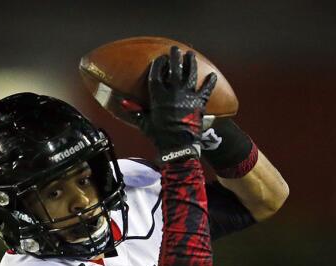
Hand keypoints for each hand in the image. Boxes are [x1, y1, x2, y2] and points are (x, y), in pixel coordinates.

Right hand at [139, 47, 217, 161]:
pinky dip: (210, 82)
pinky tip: (212, 75)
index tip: (159, 58)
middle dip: (174, 57)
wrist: (178, 147)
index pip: (157, 74)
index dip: (158, 64)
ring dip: (191, 62)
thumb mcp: (144, 123)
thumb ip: (135, 111)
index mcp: (158, 97)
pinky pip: (206, 90)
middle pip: (174, 69)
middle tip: (175, 49)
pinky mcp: (199, 103)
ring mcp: (187, 97)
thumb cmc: (159, 136)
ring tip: (190, 54)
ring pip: (190, 74)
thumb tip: (123, 102)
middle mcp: (173, 93)